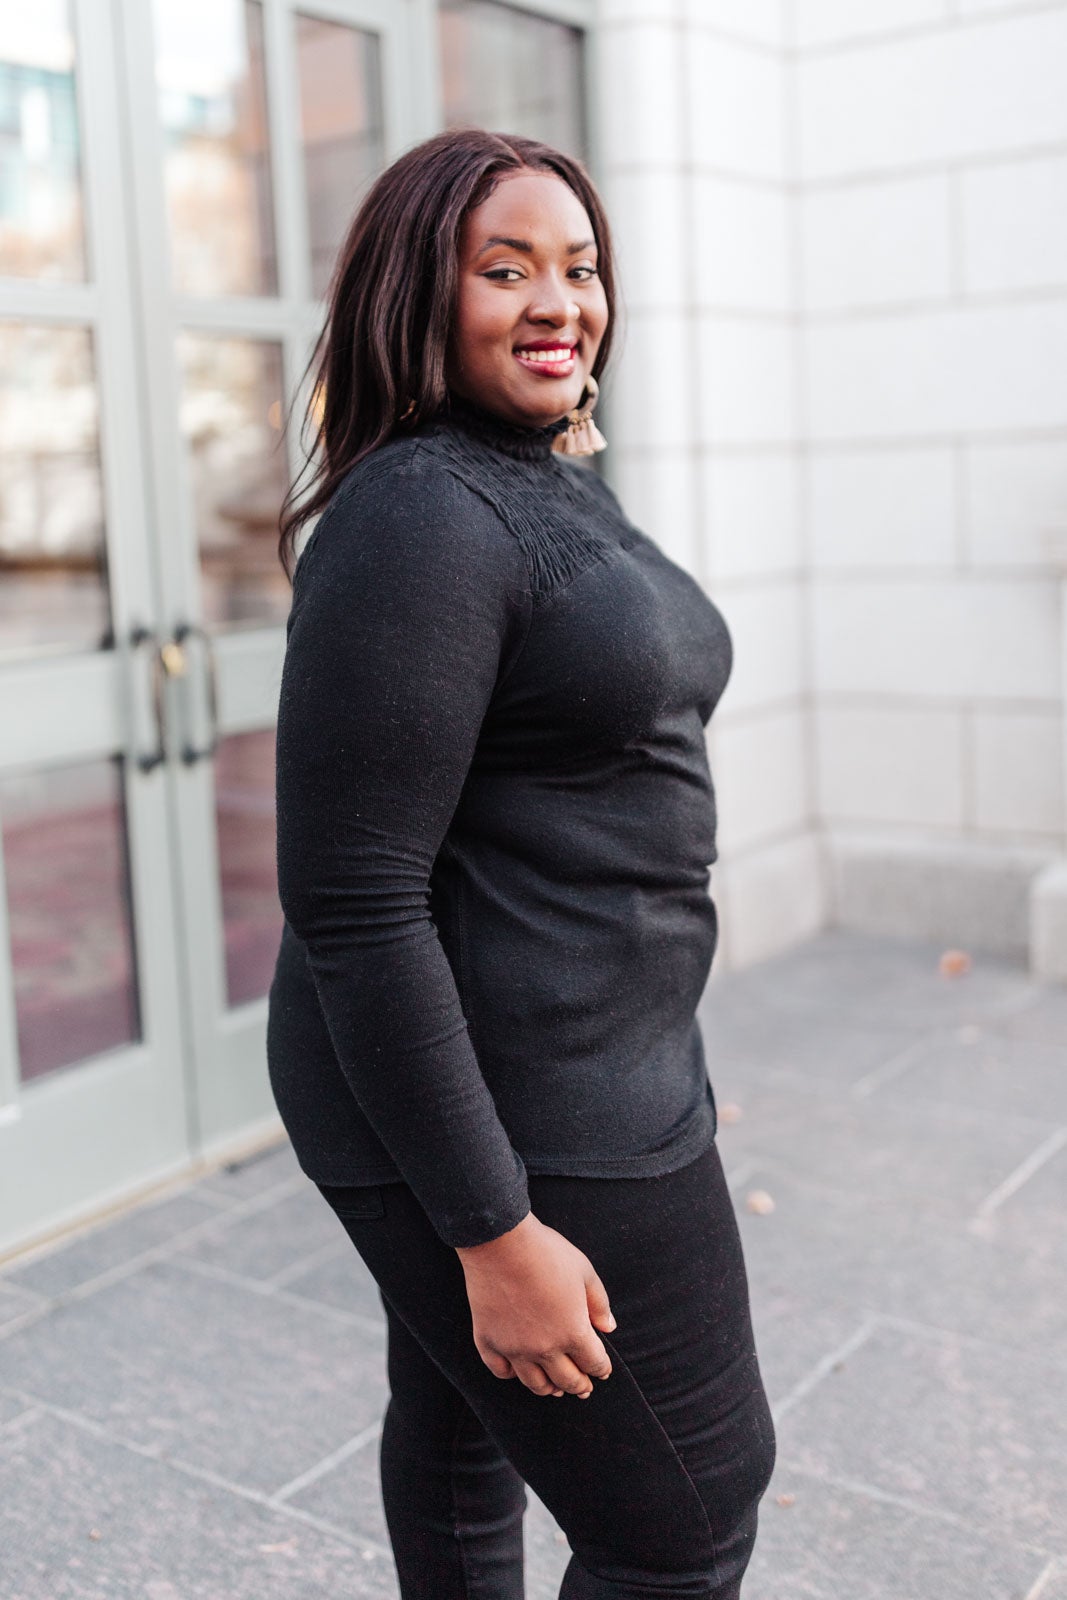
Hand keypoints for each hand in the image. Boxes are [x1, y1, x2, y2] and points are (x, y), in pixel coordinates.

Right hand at [456, 1212, 615, 1398]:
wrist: (501, 1242)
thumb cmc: (546, 1252)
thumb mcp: (584, 1271)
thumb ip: (599, 1304)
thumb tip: (609, 1328)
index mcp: (573, 1332)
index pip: (594, 1363)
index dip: (602, 1369)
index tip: (603, 1371)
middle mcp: (545, 1348)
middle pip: (567, 1381)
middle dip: (580, 1386)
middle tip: (584, 1389)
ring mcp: (514, 1348)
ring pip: (535, 1384)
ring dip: (549, 1389)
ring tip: (555, 1389)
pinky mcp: (488, 1341)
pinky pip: (501, 1371)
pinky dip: (512, 1375)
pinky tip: (518, 1372)